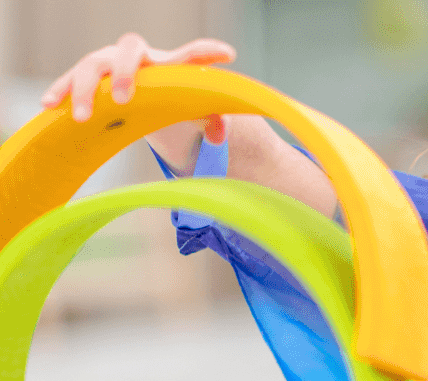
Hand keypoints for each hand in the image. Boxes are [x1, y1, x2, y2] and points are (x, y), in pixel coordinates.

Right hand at [40, 33, 234, 142]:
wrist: (139, 93)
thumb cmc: (168, 98)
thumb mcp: (190, 110)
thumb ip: (209, 119)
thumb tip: (218, 135)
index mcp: (168, 62)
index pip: (190, 53)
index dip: (207, 52)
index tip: (229, 53)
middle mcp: (137, 56)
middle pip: (129, 48)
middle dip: (125, 72)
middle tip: (123, 99)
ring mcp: (108, 62)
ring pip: (92, 65)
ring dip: (85, 90)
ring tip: (82, 118)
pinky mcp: (85, 77)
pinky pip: (68, 79)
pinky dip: (59, 90)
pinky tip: (49, 105)